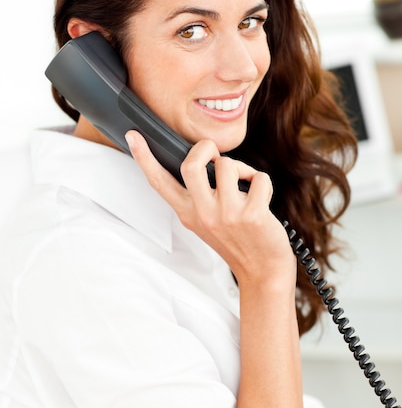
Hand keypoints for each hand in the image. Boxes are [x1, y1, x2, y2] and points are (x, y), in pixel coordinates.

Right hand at [125, 131, 294, 289]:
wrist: (262, 271)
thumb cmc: (237, 240)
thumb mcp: (206, 221)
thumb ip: (198, 195)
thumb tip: (202, 160)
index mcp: (187, 212)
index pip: (160, 182)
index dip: (144, 157)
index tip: (132, 136)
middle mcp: (203, 214)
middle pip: (191, 165)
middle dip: (205, 147)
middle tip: (215, 153)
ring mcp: (227, 215)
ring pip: (228, 164)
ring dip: (242, 168)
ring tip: (246, 185)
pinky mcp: (252, 215)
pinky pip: (259, 178)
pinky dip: (263, 183)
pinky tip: (261, 199)